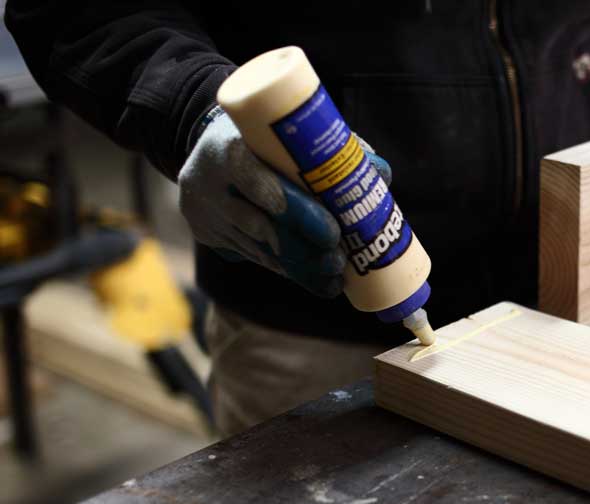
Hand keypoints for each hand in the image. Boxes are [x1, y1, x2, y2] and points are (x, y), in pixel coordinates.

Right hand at [178, 111, 391, 296]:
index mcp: (228, 148)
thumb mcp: (285, 134)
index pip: (260, 185)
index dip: (298, 212)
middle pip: (260, 227)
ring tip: (334, 278)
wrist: (206, 148)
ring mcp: (206, 215)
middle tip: (339, 263)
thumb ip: (330, 151)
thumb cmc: (263, 139)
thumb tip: (381, 174)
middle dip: (304, 250)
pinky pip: (252, 257)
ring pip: (257, 250)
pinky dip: (286, 269)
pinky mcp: (209, 236)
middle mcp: (209, 184)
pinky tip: (314, 280)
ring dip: (299, 268)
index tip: (333, 233)